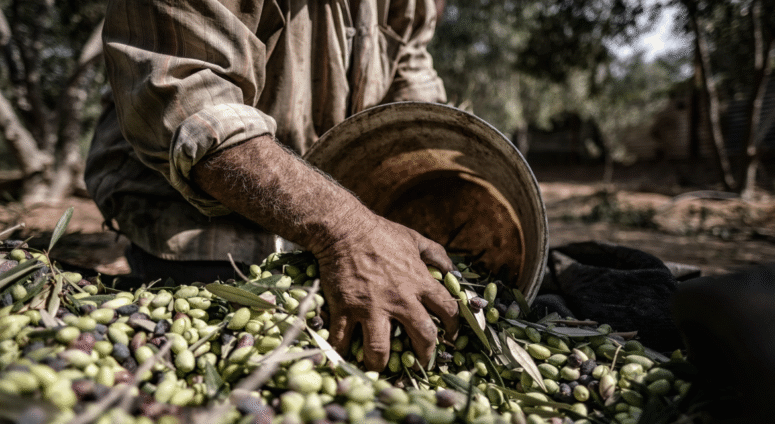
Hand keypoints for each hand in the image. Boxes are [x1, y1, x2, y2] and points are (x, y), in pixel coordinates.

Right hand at [314, 212, 459, 370]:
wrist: (343, 229)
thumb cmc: (380, 232)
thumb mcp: (414, 239)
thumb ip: (436, 255)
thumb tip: (453, 270)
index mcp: (419, 282)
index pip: (447, 310)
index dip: (453, 327)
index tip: (451, 336)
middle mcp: (399, 299)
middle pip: (422, 336)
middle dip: (425, 354)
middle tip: (421, 362)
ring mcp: (371, 307)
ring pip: (380, 348)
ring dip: (381, 363)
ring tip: (380, 368)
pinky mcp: (345, 309)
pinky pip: (344, 339)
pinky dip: (343, 352)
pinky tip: (345, 357)